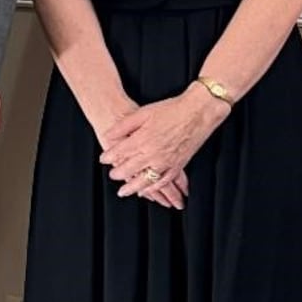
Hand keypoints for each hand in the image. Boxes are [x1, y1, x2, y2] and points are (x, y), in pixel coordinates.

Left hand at [99, 90, 227, 200]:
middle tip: (112, 175)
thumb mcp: (143, 112)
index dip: (109, 157)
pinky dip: (153, 189)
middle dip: (118, 174)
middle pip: (129, 169)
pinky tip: (146, 191)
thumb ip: (124, 125)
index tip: (103, 159)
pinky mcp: (178, 165)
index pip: (119, 152)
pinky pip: (163, 181)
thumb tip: (108, 134)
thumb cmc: (172, 109)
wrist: (198, 112)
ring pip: (145, 180)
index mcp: (142, 139)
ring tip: (123, 192)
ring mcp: (166, 161)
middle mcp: (153, 153)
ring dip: (132, 188)